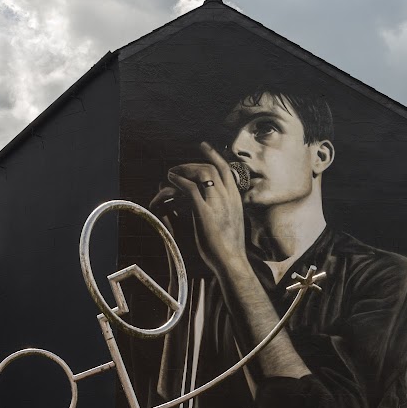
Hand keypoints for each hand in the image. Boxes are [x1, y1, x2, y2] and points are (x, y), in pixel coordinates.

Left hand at [164, 142, 248, 274]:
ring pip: (202, 174)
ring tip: (172, 172)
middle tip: (180, 166)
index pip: (226, 170)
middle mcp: (228, 197)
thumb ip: (223, 210)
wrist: (232, 261)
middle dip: (193, 163)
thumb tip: (210, 202)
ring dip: (185, 169)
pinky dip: (179, 180)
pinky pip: (190, 188)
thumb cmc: (230, 248)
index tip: (205, 146)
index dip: (215, 155)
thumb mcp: (231, 223)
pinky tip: (171, 179)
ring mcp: (218, 203)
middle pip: (212, 168)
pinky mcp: (204, 212)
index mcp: (235, 199)